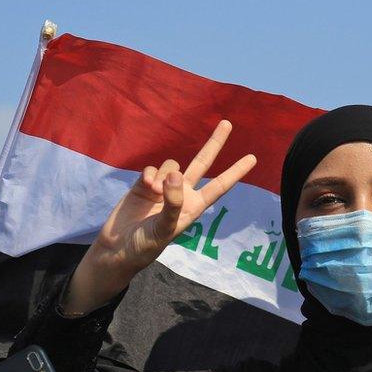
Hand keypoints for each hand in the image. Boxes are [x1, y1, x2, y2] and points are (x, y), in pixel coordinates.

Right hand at [65, 120, 256, 313]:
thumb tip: (176, 173)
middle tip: (227, 123)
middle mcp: (182, 194)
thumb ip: (173, 201)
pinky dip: (149, 174)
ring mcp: (164, 187)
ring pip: (172, 164)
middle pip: (202, 163)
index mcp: (194, 206)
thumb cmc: (146, 244)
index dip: (236, 172)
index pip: (219, 185)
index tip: (253, 158)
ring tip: (154, 192)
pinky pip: (153, 168)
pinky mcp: (144, 184)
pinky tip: (145, 186)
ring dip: (164, 173)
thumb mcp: (165, 228)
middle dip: (214, 144)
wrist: (118, 248)